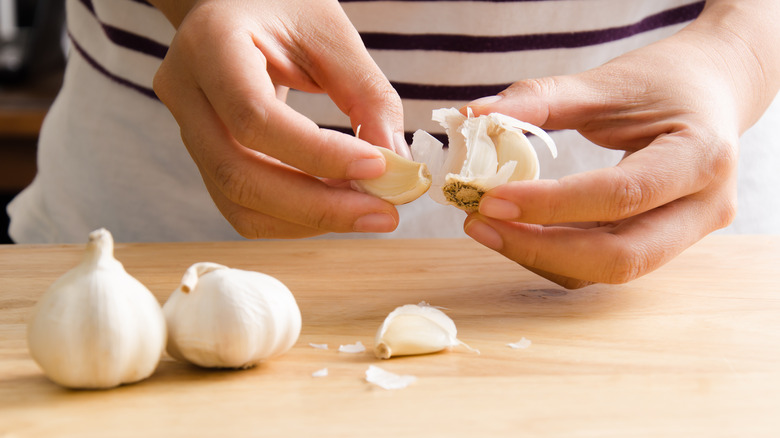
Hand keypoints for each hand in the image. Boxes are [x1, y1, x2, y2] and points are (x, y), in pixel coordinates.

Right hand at [150, 0, 407, 237]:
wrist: (237, 5)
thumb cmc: (283, 6)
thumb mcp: (331, 32)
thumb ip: (366, 93)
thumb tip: (396, 164)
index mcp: (209, 44)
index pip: (254, 117)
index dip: (318, 153)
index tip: (379, 167)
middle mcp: (185, 92)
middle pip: (238, 175)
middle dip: (318, 207)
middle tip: (384, 214)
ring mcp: (187, 130)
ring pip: (238, 202)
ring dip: (309, 219)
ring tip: (368, 210)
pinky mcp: (206, 156)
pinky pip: (244, 205)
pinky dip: (295, 217)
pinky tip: (337, 205)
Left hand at [463, 0, 779, 287]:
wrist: (713, 91)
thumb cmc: (665, 80)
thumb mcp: (607, 82)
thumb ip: (541, 99)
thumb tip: (473, 116)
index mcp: (702, 157)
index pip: (620, 195)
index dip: (551, 205)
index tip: (491, 200)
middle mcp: (703, 208)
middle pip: (620, 257)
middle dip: (541, 249)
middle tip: (479, 223)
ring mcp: (687, 234)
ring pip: (607, 270)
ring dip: (541, 255)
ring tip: (487, 225)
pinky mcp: (662, 244)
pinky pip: (603, 262)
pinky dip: (555, 252)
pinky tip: (517, 229)